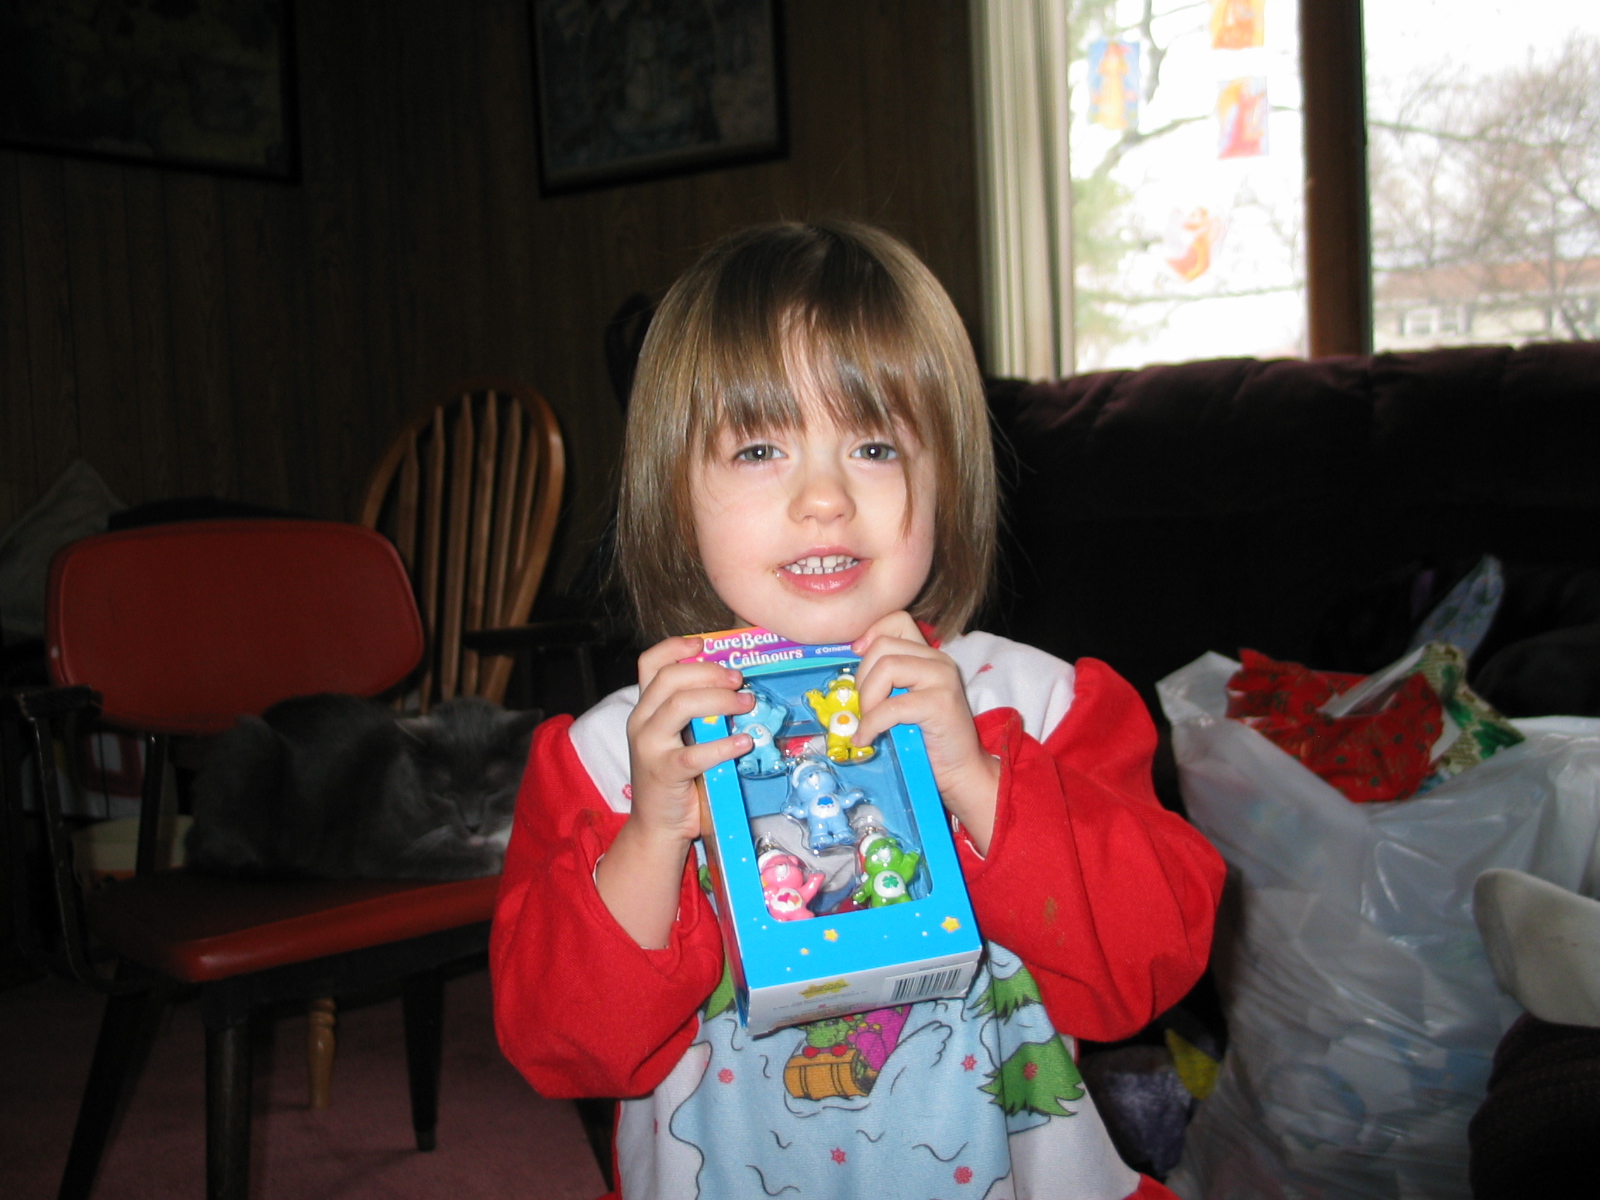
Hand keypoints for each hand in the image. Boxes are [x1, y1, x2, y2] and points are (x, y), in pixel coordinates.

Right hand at [624, 635, 753, 844]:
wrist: (657, 825)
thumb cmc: (676, 777)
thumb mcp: (680, 737)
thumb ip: (697, 713)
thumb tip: (735, 686)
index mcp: (645, 708)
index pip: (649, 663)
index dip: (675, 647)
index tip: (704, 643)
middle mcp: (641, 721)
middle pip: (670, 678)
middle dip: (709, 672)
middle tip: (739, 680)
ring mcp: (649, 746)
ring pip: (679, 706)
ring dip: (719, 700)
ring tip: (746, 705)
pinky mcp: (664, 772)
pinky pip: (695, 753)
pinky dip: (724, 745)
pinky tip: (744, 742)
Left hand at [851, 613, 998, 853]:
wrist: (961, 771)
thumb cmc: (928, 740)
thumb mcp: (904, 701)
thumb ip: (888, 682)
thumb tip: (848, 676)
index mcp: (929, 655)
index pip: (897, 620)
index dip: (871, 634)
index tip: (857, 659)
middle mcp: (938, 660)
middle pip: (883, 646)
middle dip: (862, 678)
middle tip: (863, 707)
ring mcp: (942, 679)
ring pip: (886, 668)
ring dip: (867, 700)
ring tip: (867, 722)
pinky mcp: (940, 703)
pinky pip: (891, 706)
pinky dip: (871, 724)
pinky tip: (867, 739)